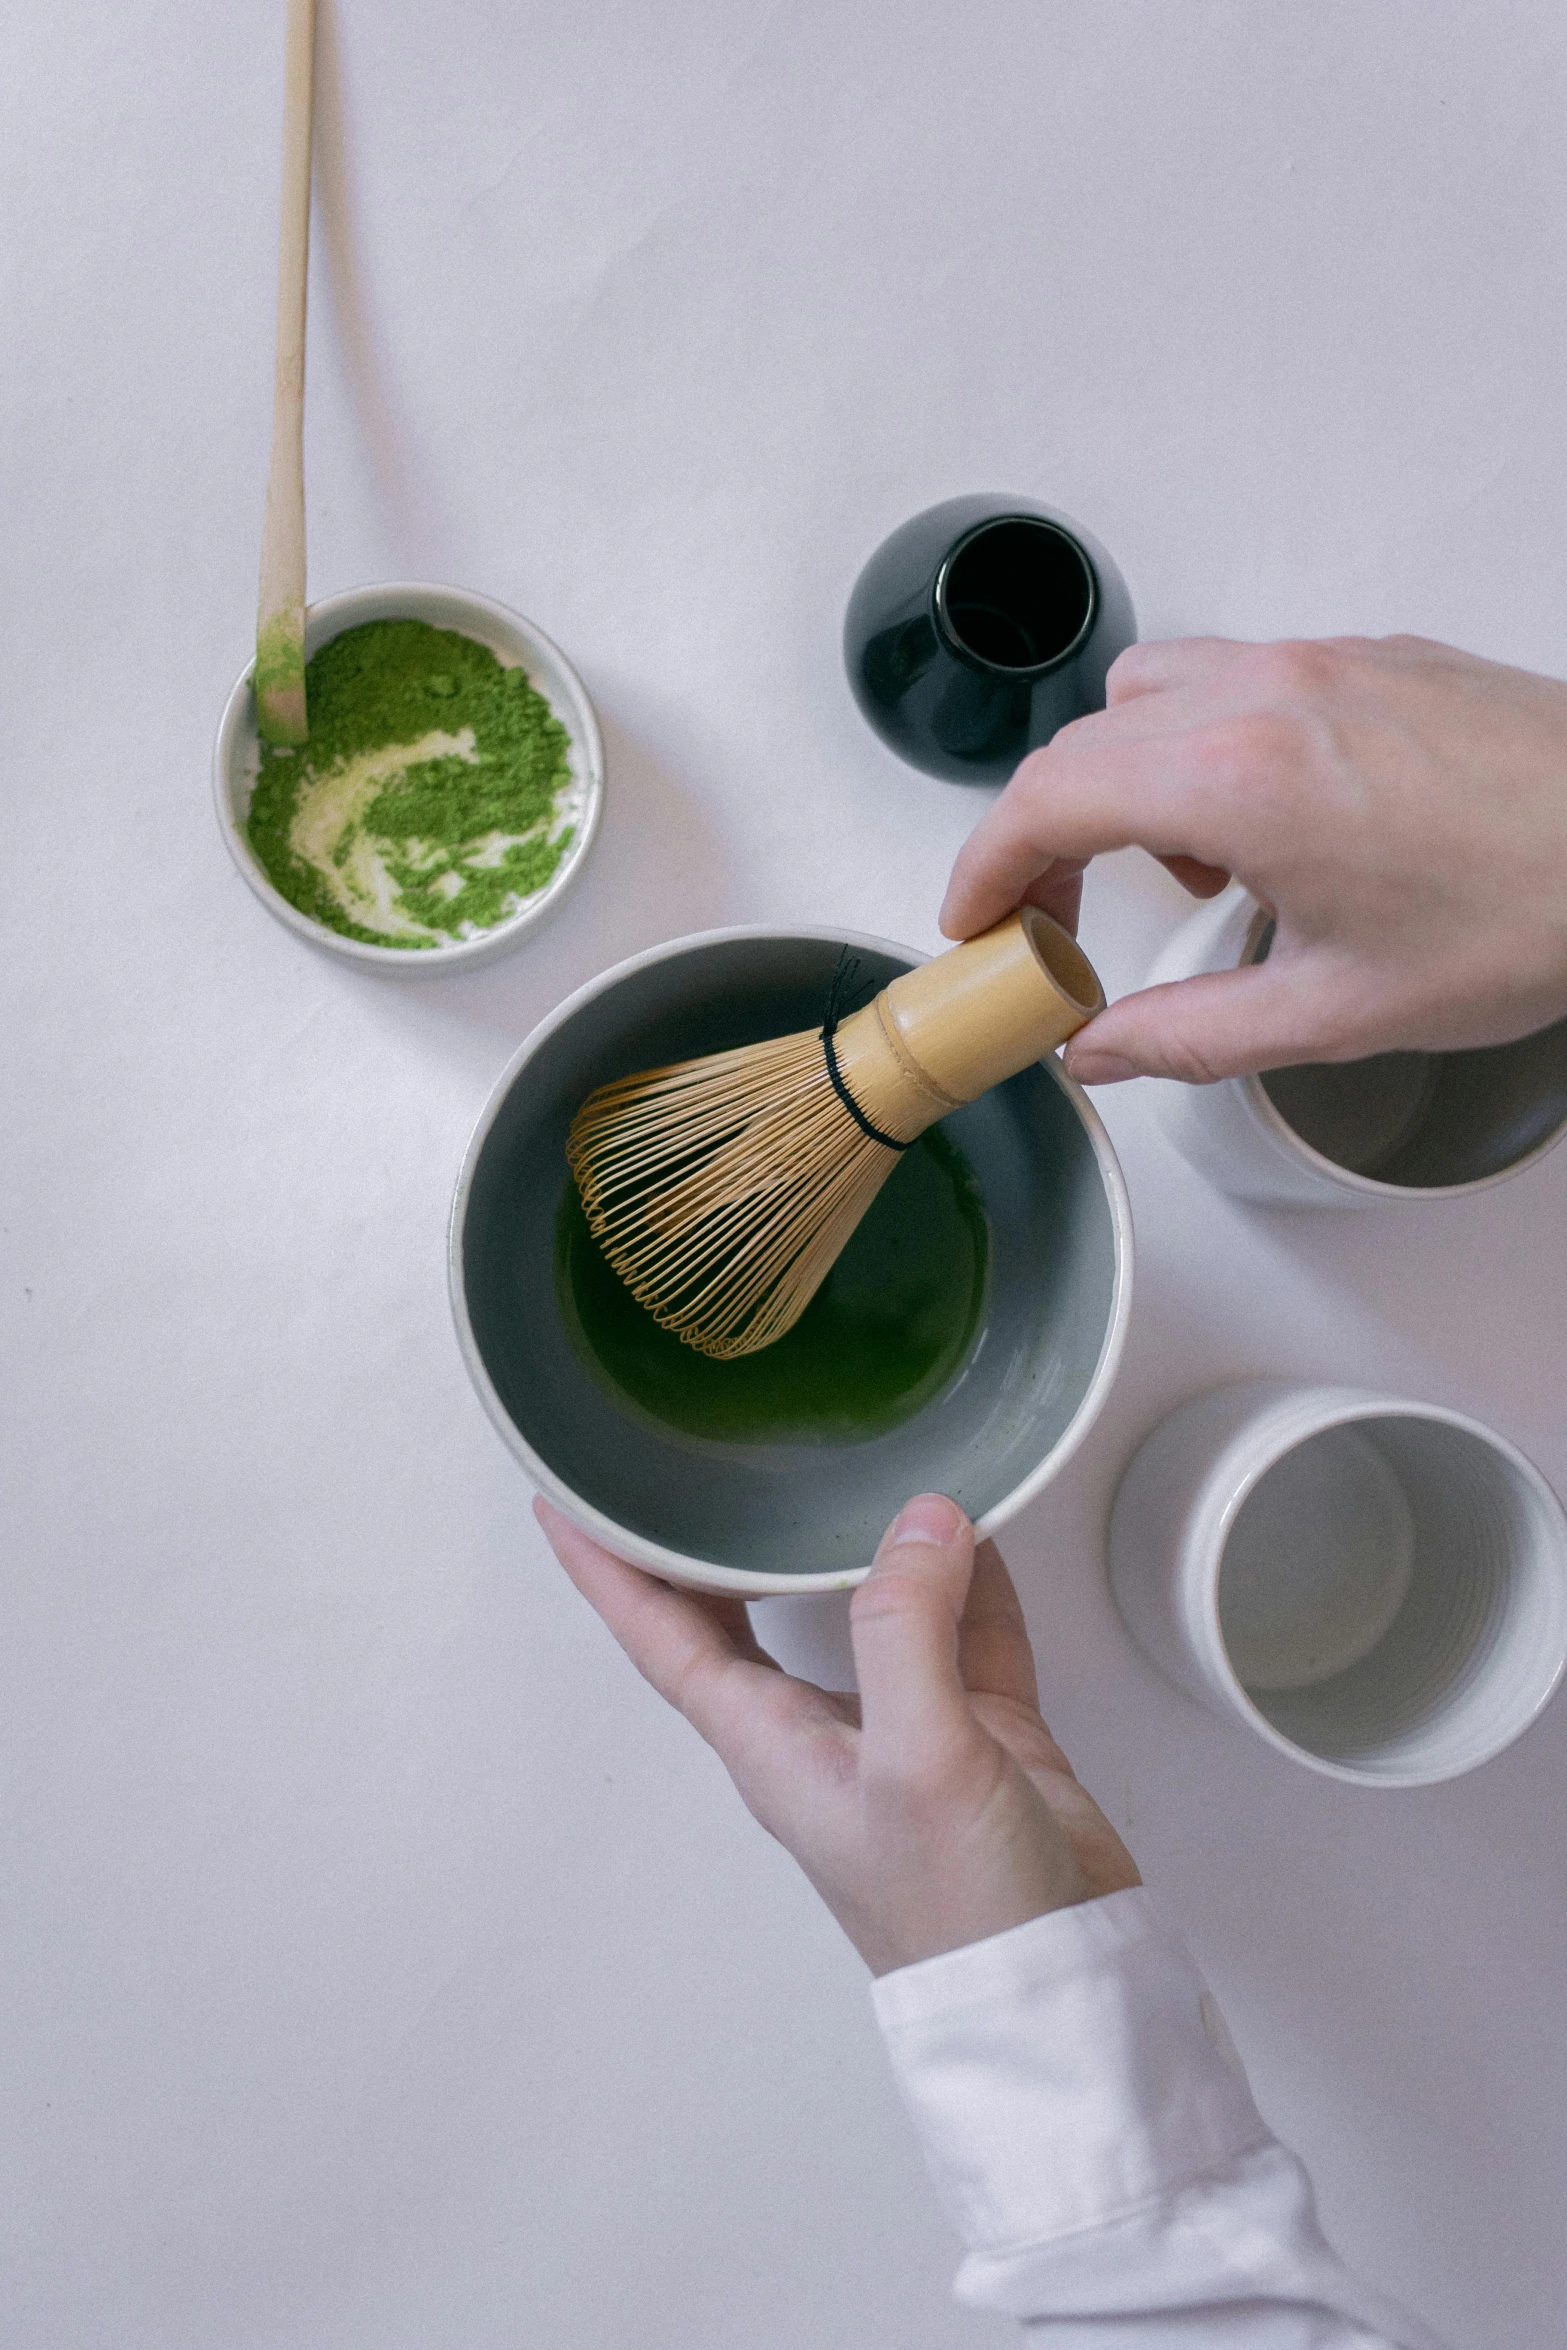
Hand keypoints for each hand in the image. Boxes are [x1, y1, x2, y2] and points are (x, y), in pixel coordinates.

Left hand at [536, 1491, 1138, 1976]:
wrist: (1056, 1990)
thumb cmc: (959, 1910)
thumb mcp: (919, 1759)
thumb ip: (908, 1628)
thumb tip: (918, 1517)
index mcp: (766, 1742)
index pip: (660, 1636)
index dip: (607, 1569)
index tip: (563, 1502)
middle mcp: (816, 1730)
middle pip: (740, 1615)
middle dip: (708, 1543)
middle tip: (687, 1464)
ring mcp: (899, 1730)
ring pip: (858, 1609)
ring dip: (847, 1542)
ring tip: (836, 1465)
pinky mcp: (978, 1734)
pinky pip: (963, 1630)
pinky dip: (969, 1577)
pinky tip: (976, 1526)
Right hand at [940, 634, 1566, 1083]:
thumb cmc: (1532, 912)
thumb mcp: (1338, 1012)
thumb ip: (1188, 1037)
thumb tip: (1098, 1053)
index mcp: (1239, 780)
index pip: (1046, 800)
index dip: (983, 869)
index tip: (973, 923)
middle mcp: (1267, 694)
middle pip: (1084, 743)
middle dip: (1044, 836)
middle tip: (1053, 923)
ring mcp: (1324, 662)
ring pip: (1156, 691)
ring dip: (1127, 777)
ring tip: (1186, 874)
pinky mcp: (1375, 656)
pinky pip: (1241, 677)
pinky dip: (1208, 745)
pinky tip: (1272, 829)